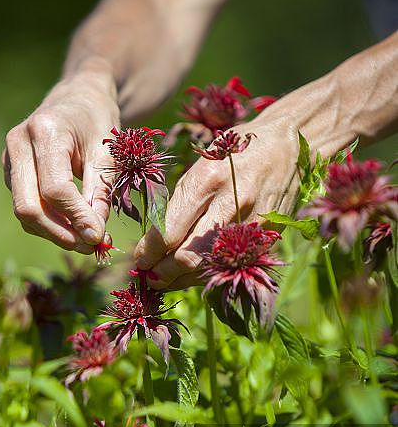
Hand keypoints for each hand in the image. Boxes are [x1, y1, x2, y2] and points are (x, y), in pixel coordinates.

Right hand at [3, 65, 118, 251]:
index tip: (99, 237)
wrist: (78, 96)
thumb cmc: (98, 120)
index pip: (55, 189)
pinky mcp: (10, 171)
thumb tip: (94, 236)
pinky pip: (26, 206)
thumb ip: (100, 194)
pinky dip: (48, 223)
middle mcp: (18, 143)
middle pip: (28, 206)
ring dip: (54, 233)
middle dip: (59, 233)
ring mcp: (9, 158)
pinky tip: (72, 227)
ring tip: (86, 239)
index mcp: (45, 131)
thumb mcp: (108, 153)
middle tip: (89, 246)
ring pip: (24, 211)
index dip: (76, 218)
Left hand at [133, 105, 300, 288]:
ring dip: (182, 280)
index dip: (148, 253)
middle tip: (147, 278)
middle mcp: (232, 204)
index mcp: (208, 180)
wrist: (288, 146)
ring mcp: (253, 225)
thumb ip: (178, 205)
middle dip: (162, 274)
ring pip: (209, 268)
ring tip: (164, 280)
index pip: (169, 231)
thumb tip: (152, 244)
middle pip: (188, 257)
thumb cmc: (233, 155)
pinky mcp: (267, 239)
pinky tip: (193, 274)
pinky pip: (230, 267)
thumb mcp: (200, 168)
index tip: (138, 261)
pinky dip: (207, 275)